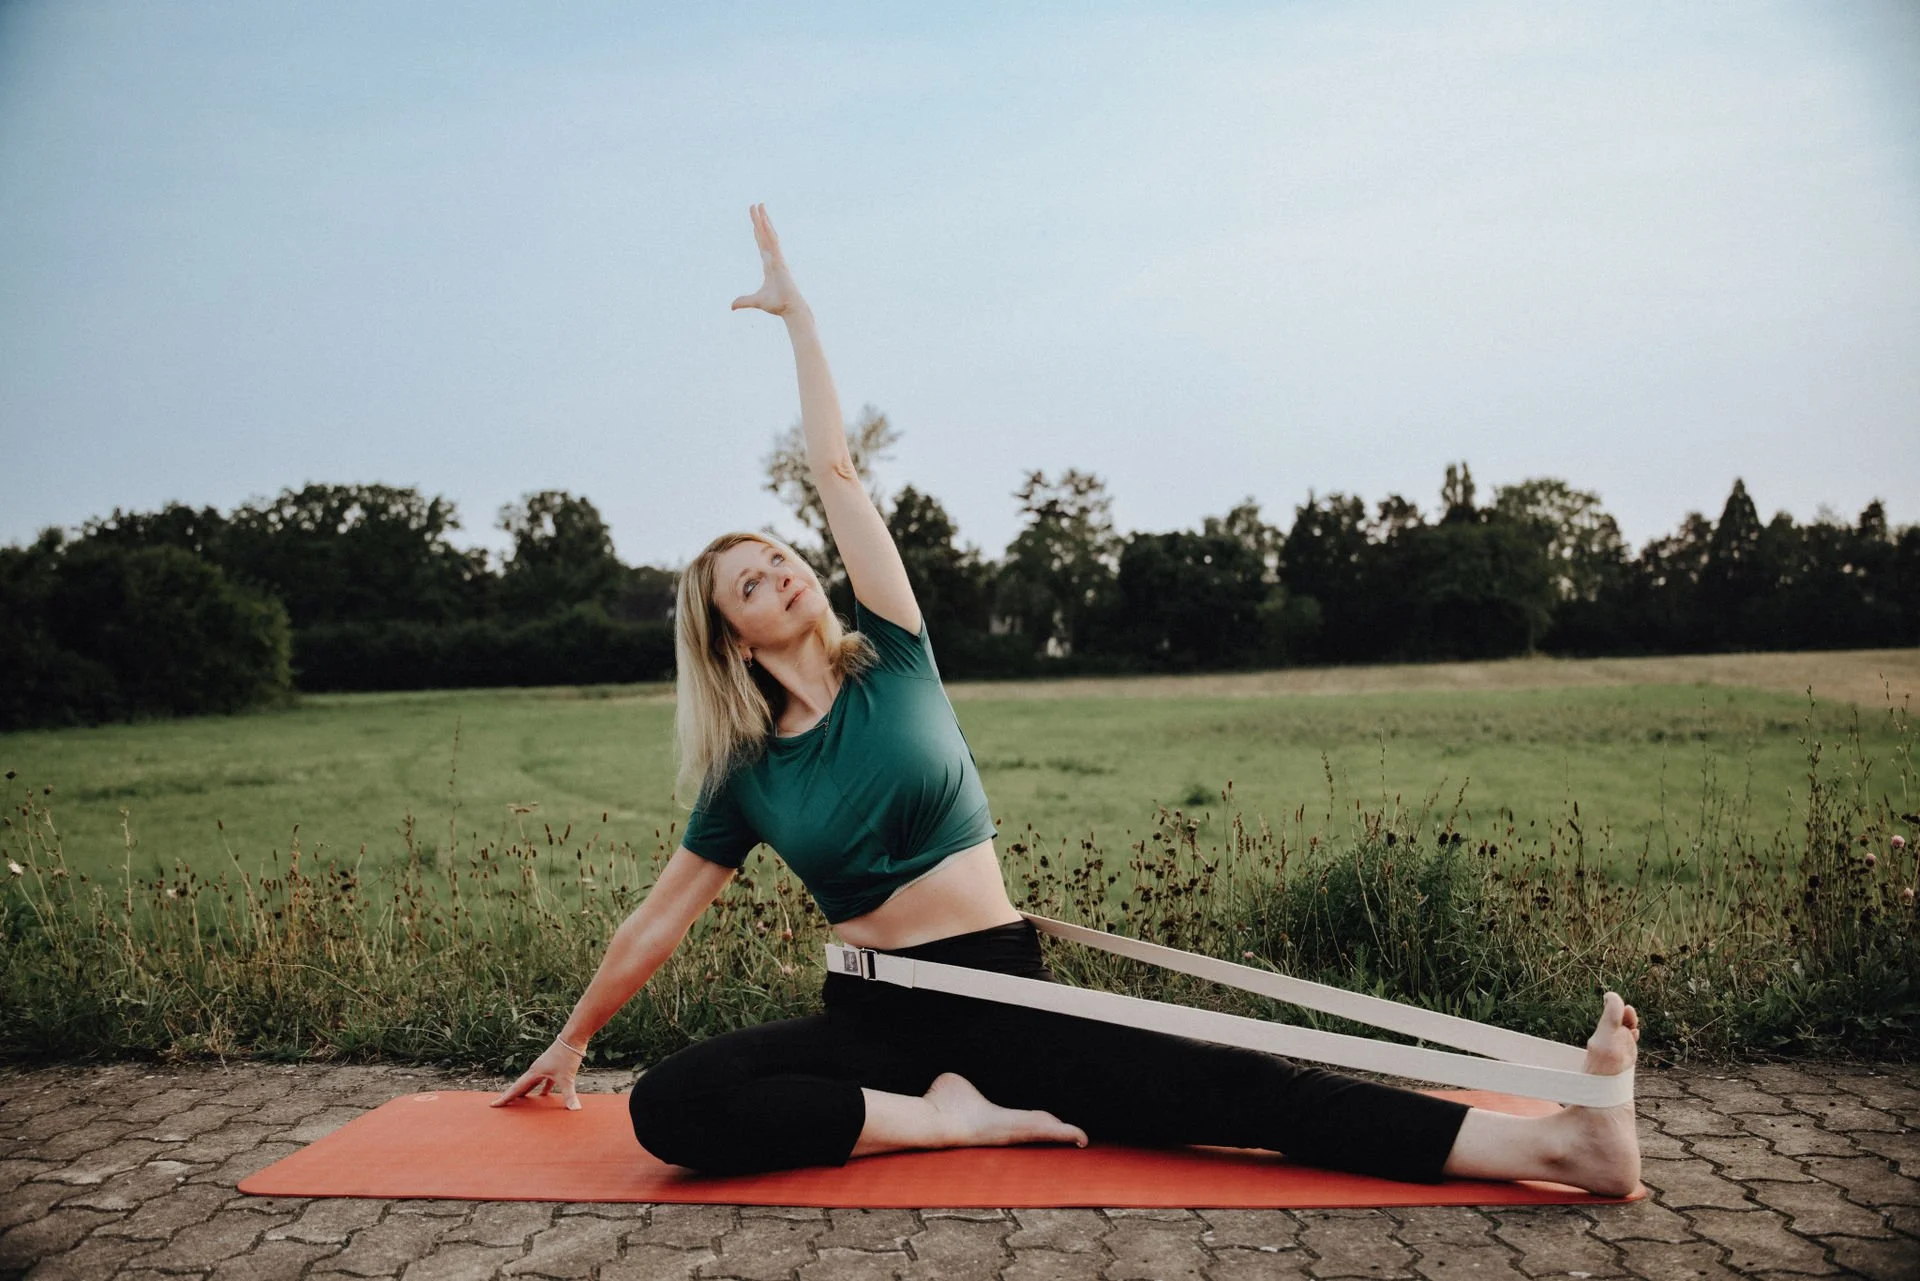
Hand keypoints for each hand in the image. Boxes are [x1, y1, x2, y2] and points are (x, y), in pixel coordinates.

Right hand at [491, 1038, 584, 1109]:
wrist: (574, 1038)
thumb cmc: (567, 1056)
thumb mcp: (567, 1077)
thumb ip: (569, 1095)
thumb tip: (575, 1110)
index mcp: (534, 1073)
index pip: (516, 1088)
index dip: (505, 1098)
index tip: (493, 1105)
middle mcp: (536, 1070)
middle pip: (521, 1086)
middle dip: (512, 1096)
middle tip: (502, 1105)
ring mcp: (545, 1068)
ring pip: (532, 1083)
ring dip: (526, 1092)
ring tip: (520, 1102)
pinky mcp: (554, 1067)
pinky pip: (545, 1081)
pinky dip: (544, 1088)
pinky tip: (545, 1095)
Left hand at [730, 202, 805, 316]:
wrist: (790, 308)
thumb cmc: (777, 304)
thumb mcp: (756, 301)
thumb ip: (744, 301)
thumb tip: (732, 306)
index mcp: (769, 265)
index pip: (761, 245)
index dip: (758, 232)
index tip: (755, 222)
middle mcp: (773, 258)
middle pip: (765, 235)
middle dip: (760, 220)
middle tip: (755, 205)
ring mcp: (777, 258)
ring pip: (769, 234)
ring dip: (763, 219)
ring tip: (759, 205)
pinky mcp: (779, 260)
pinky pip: (772, 242)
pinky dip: (768, 231)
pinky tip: (763, 220)